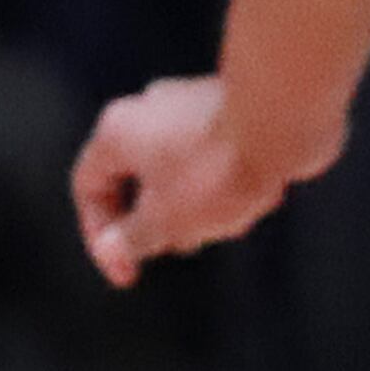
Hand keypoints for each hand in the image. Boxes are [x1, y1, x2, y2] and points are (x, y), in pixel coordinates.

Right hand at [71, 76, 308, 285]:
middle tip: (181, 245)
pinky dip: (224, 183)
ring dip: (197, 206)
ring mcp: (189, 104)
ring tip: (227, 221)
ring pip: (179, 170)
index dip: (100, 233)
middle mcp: (147, 109)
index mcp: (117, 132)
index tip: (125, 266)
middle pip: (136, 179)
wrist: (282, 122)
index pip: (87, 186)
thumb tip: (114, 250)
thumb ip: (134, 238)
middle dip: (158, 221)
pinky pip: (214, 156)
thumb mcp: (165, 220)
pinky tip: (255, 197)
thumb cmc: (218, 167)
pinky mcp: (230, 110)